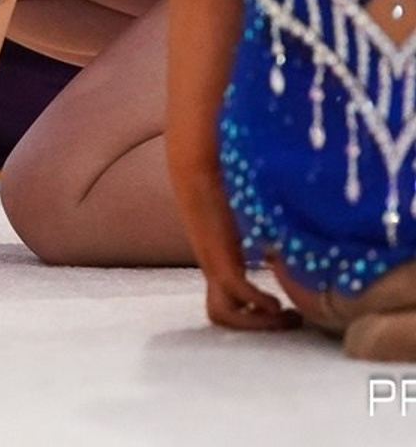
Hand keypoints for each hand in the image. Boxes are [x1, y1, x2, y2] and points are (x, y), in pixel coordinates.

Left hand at [173, 168, 295, 330]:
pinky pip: (235, 292)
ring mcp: (213, 264)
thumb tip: (296, 246)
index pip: (229, 302)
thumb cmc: (226, 187)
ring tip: (283, 315)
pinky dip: (256, 304)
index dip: (254, 314)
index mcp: (222, 262)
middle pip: (221, 315)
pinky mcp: (218, 256)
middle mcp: (214, 268)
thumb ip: (270, 237)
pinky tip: (275, 301)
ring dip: (255, 323)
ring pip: (222, 313)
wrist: (198, 167)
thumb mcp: (255, 219)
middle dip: (255, 327)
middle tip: (288, 321)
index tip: (285, 312)